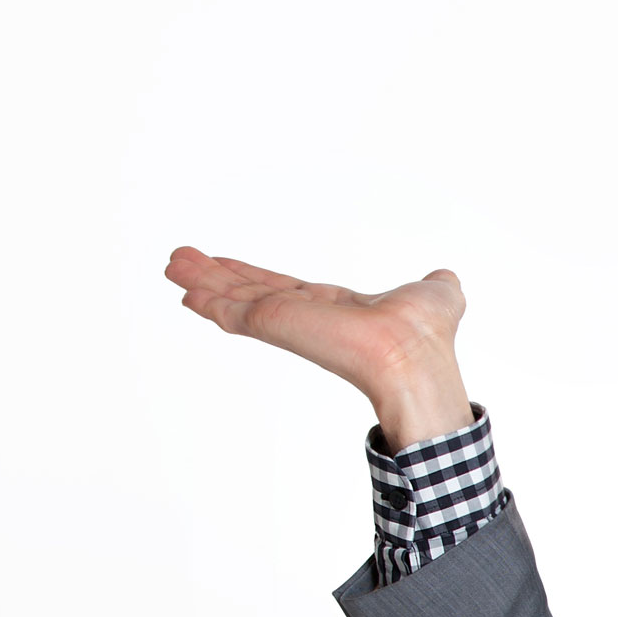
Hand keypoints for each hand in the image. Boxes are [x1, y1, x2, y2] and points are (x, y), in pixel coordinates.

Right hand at [165, 247, 473, 449]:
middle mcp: (308, 318)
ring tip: (172, 266)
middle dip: (218, 276)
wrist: (412, 356)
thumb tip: (445, 278)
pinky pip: (235, 313)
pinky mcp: (276, 325)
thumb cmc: (427, 333)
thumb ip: (434, 286)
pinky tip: (186, 292)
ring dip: (204, 282)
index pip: (288, 291)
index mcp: (338, 312)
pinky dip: (210, 301)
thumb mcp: (437, 296)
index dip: (257, 278)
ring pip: (237, 300)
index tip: (229, 265)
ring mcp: (289, 324)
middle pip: (252, 293)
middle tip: (182, 260)